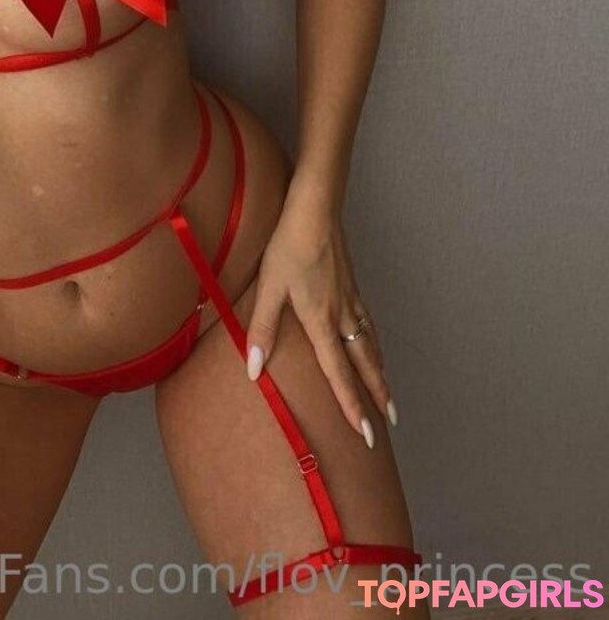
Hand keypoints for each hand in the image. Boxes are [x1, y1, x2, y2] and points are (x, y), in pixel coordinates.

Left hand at [243, 192, 397, 446]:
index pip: (339, 373)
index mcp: (322, 321)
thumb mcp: (269, 287)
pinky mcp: (352, 285)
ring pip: (371, 344)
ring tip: (389, 393)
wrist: (315, 210)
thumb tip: (252, 369)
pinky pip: (369, 324)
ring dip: (381, 372)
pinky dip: (376, 344)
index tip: (366, 434)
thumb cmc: (288, 246)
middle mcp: (342, 315)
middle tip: (391, 423)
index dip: (352, 406)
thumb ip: (262, 329)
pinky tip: (373, 344)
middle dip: (378, 395)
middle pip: (365, 364)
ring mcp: (351, 299)